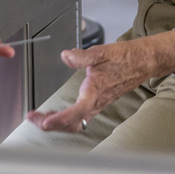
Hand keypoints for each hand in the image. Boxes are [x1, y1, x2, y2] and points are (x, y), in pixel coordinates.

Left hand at [26, 37, 168, 132]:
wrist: (142, 62)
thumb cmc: (124, 57)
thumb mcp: (102, 51)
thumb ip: (82, 56)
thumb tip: (65, 56)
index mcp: (96, 89)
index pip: (78, 111)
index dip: (60, 118)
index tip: (45, 120)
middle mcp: (97, 101)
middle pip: (72, 123)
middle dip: (50, 124)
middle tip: (32, 118)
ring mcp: (97, 105)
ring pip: (75, 123)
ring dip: (56, 123)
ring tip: (38, 117)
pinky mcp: (97, 104)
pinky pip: (79, 119)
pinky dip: (64, 120)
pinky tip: (54, 113)